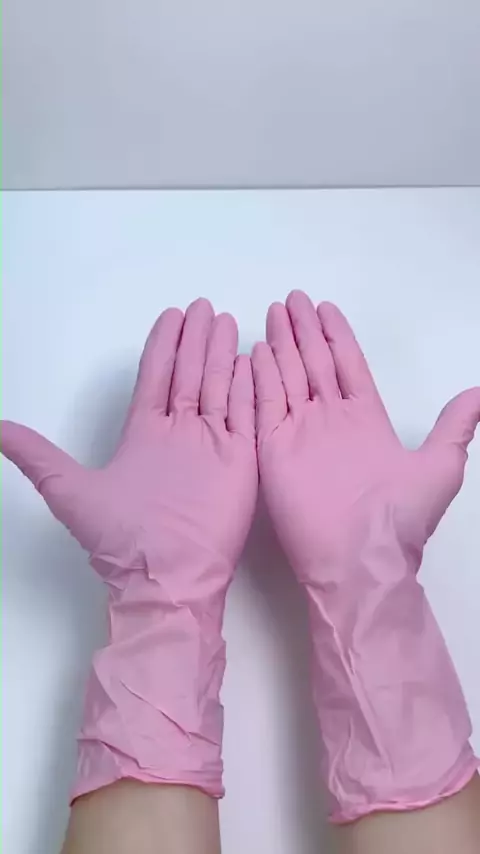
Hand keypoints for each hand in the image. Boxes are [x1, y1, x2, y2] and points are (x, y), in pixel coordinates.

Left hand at [2, 298, 256, 591]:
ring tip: (224, 320)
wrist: (165, 578)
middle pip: (188, 375)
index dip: (163, 347)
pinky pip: (244, 414)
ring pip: (218, 387)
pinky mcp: (240, 461)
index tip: (171, 316)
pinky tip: (248, 359)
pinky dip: (246, 386)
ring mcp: (213, 446)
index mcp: (145, 435)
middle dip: (195, 341)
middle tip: (202, 307)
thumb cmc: (120, 539)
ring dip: (220, 354)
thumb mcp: (69, 491)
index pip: (156, 378)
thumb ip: (37, 457)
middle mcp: (180, 435)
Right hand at [252, 290, 479, 582]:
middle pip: (314, 364)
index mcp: (365, 420)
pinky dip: (261, 377)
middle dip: (303, 332)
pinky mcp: (273, 448)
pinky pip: (264, 404)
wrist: (360, 559)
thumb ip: (455, 427)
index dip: (336, 336)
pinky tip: (257, 351)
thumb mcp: (440, 467)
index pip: (348, 366)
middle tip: (292, 300)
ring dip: (281, 345)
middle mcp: (330, 421)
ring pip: (288, 377)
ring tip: (274, 314)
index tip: (325, 309)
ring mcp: (299, 433)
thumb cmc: (400, 518)